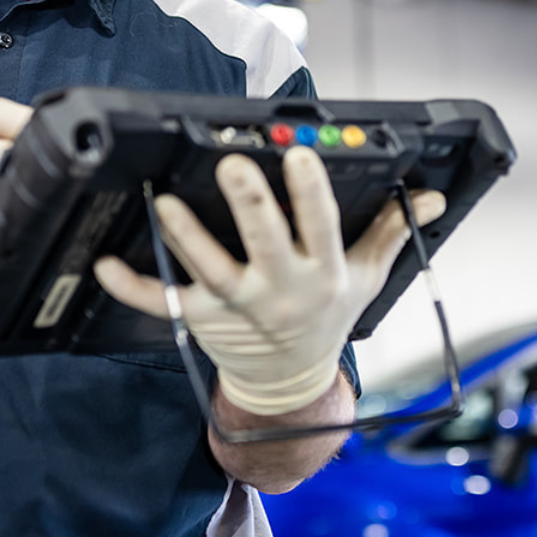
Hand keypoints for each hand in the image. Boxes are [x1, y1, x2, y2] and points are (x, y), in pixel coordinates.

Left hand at [94, 146, 445, 415]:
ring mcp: (238, 308)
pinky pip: (163, 305)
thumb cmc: (328, 317)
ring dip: (187, 238)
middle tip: (231, 165)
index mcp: (323, 272)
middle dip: (249, 204)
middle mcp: (280, 290)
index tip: (300, 155)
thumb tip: (432, 195)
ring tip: (166, 203)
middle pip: (264, 244)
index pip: (320, 226)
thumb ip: (393, 230)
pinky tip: (105, 263)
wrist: (292, 381)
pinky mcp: (202, 320)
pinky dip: (133, 287)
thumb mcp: (368, 277)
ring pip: (211, 270)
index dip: (311, 192)